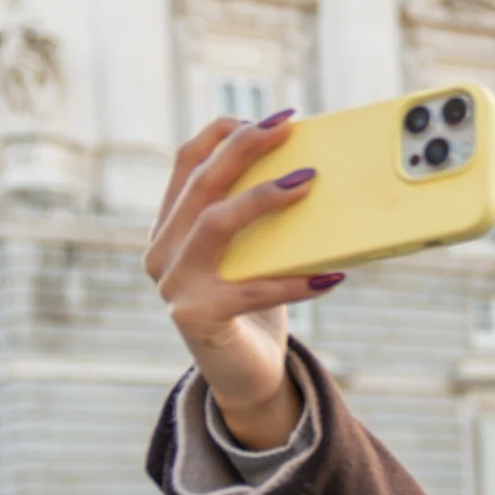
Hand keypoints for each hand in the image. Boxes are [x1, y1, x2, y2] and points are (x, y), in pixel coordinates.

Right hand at [142, 112, 341, 449]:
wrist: (246, 378)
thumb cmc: (257, 308)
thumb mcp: (257, 255)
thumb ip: (264, 220)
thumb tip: (312, 172)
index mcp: (170, 227)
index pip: (187, 163)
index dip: (223, 133)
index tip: (268, 116)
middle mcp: (162, 252)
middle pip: (201, 184)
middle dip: (244, 149)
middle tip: (288, 128)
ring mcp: (173, 285)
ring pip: (214, 224)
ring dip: (262, 199)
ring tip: (308, 184)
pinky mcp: (195, 318)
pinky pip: (250, 290)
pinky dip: (293, 281)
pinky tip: (332, 275)